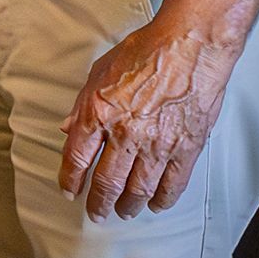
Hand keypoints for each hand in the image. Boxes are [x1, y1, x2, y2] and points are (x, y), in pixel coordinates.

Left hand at [62, 18, 236, 218]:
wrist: (189, 46)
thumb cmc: (147, 50)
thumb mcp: (99, 71)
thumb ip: (82, 105)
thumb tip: (69, 128)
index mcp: (99, 114)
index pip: (76, 158)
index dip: (70, 179)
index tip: (70, 190)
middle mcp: (126, 134)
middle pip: (107, 182)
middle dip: (98, 202)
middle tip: (96, 212)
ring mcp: (157, 144)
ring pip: (138, 189)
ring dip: (128, 205)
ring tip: (124, 211)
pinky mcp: (186, 148)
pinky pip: (172, 184)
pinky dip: (161, 199)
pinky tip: (155, 203)